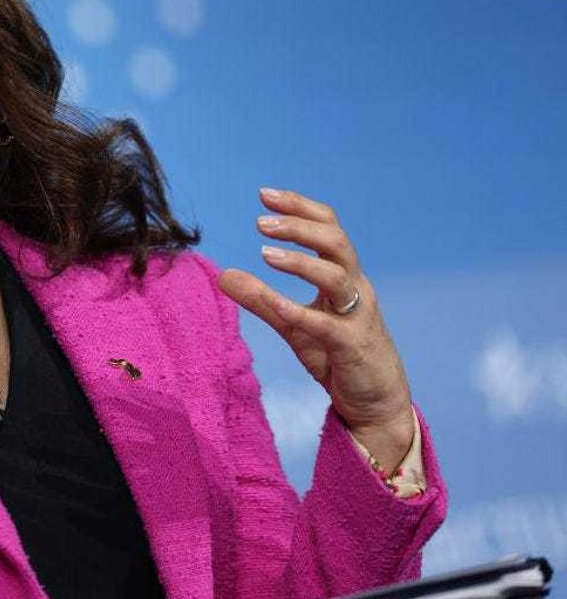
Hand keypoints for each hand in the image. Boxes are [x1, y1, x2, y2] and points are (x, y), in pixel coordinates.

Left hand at [216, 188, 413, 470]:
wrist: (376, 404)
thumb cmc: (337, 358)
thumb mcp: (293, 325)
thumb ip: (260, 299)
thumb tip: (222, 275)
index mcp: (344, 278)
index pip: (329, 229)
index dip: (300, 208)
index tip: (264, 194)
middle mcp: (356, 290)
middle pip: (336, 243)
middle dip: (299, 226)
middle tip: (259, 221)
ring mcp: (358, 318)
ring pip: (338, 277)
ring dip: (300, 262)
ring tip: (265, 252)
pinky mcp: (353, 347)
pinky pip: (328, 325)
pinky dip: (299, 311)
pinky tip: (275, 303)